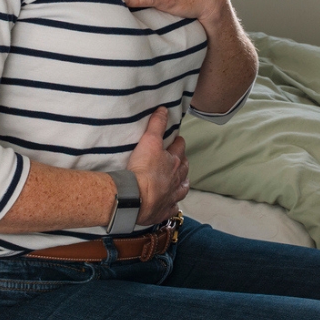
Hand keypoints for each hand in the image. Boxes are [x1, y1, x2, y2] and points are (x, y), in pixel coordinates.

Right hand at [123, 106, 188, 224]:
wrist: (136, 198)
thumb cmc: (143, 169)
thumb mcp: (149, 141)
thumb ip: (156, 125)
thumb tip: (164, 109)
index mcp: (174, 162)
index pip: (180, 148)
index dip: (178, 143)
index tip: (176, 140)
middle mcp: (176, 179)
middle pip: (184, 168)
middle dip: (182, 162)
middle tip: (178, 158)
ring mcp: (172, 196)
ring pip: (182, 188)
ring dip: (183, 183)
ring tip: (182, 181)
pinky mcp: (164, 211)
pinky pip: (172, 208)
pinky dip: (173, 205)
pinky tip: (173, 205)